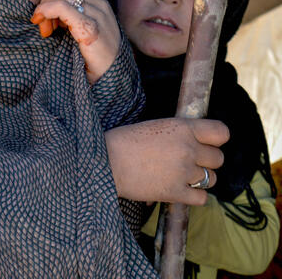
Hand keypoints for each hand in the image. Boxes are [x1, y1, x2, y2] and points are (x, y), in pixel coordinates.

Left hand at [30, 0, 119, 83]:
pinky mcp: (91, 26)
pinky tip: (46, 30)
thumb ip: (69, 20)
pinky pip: (61, 7)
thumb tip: (46, 15)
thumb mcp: (81, 35)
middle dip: (44, 4)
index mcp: (96, 5)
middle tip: (44, 28)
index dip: (48, 1)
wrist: (113, 83)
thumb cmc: (94, 63)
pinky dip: (46, 13)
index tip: (45, 23)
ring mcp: (96, 14)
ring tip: (47, 32)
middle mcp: (98, 4)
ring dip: (44, 10)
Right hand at [105, 118, 229, 205]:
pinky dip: (193, 196)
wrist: (105, 162)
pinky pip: (202, 198)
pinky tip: (178, 190)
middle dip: (205, 161)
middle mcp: (187, 149)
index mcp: (182, 128)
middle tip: (187, 162)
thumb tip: (195, 141)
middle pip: (218, 159)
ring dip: (198, 179)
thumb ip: (178, 133)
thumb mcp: (154, 127)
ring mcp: (183, 172)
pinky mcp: (176, 193)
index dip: (215, 140)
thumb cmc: (123, 141)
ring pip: (211, 179)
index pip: (221, 133)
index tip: (206, 144)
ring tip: (179, 176)